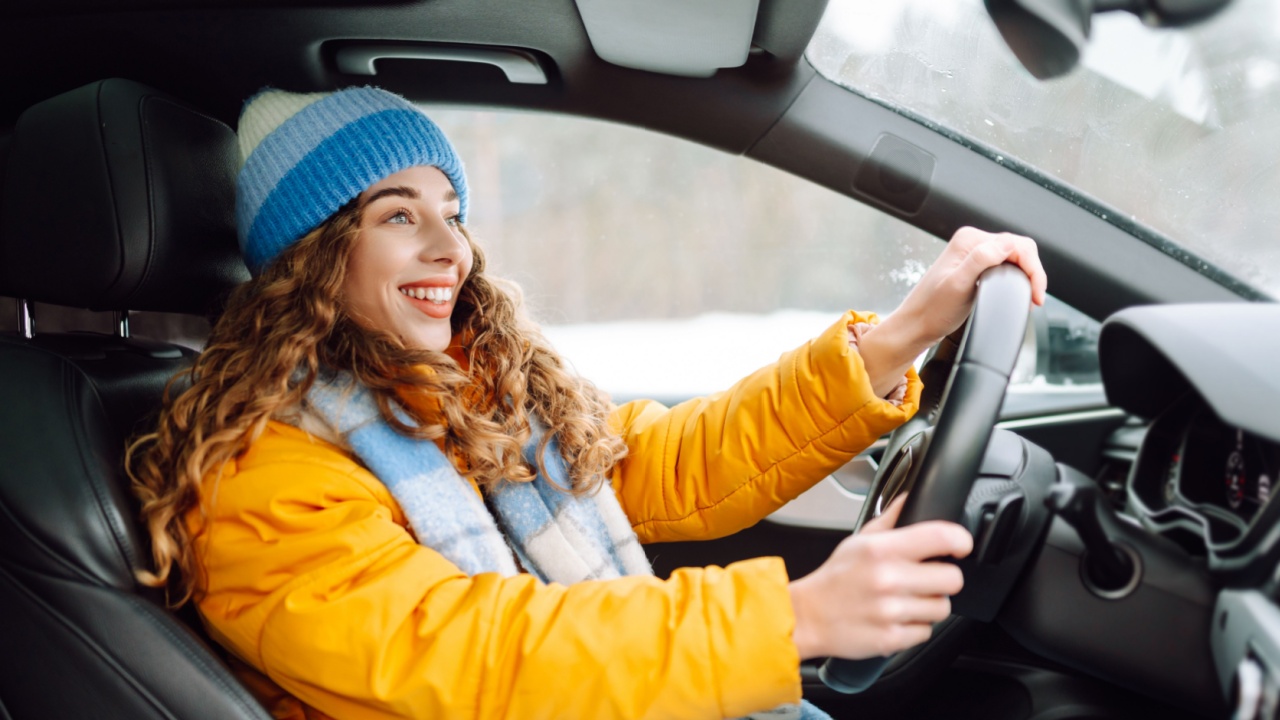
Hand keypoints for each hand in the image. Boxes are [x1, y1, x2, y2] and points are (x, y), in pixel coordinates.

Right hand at [788, 496, 971, 660]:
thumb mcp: (858, 541)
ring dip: (929, 605)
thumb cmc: (835, 578)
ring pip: (942, 608)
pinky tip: (897, 618)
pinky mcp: (892, 638)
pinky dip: (915, 627)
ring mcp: (891, 611)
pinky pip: (926, 631)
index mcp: (882, 550)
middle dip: (943, 579)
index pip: (941, 536)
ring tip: (907, 600)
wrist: (808, 616)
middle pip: (953, 579)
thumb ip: (891, 519)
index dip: (961, 540)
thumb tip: (911, 498)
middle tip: (926, 579)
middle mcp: (889, 579)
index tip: (961, 545)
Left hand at [895, 227, 1046, 346]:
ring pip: (1015, 257)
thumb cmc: (932, 309)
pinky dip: (1018, 277)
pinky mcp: (976, 268)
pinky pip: (1006, 265)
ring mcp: (974, 255)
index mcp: (969, 240)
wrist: (917, 325)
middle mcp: (972, 243)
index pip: (1017, 244)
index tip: (1036, 293)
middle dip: (1033, 272)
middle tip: (1036, 298)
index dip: (1033, 268)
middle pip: (1019, 248)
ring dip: (1028, 275)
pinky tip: (1019, 291)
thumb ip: (981, 260)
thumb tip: (1007, 245)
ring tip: (1031, 296)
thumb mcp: (958, 284)